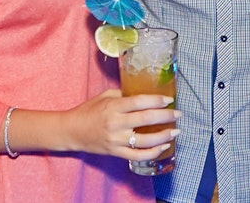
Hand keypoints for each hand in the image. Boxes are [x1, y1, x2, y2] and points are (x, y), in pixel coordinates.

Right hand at [61, 89, 179, 159]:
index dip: (157, 100)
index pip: (140, 102)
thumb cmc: (88, 111)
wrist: (71, 131)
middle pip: (146, 119)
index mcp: (113, 107)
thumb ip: (123, 96)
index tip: (168, 99)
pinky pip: (138, 155)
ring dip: (163, 136)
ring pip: (145, 140)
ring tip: (175, 131)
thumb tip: (143, 94)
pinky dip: (152, 152)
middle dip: (166, 117)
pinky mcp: (116, 152)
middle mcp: (116, 123)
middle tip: (178, 114)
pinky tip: (162, 147)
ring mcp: (116, 140)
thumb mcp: (104, 97)